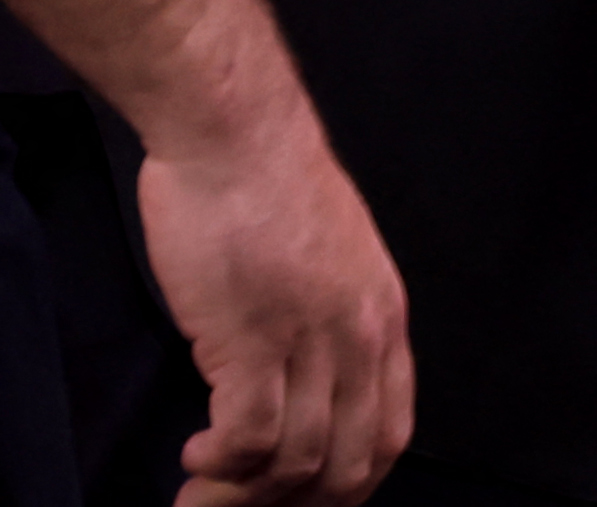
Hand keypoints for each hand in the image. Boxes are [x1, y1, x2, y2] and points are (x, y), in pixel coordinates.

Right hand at [132, 98, 406, 506]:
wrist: (238, 136)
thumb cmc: (270, 189)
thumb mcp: (333, 260)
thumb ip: (331, 320)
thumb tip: (309, 378)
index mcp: (385, 317)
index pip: (391, 432)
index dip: (349, 483)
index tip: (303, 499)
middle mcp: (360, 334)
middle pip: (351, 462)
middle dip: (297, 505)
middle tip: (244, 505)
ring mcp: (310, 337)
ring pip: (298, 461)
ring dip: (244, 494)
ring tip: (204, 486)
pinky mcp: (252, 337)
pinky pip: (251, 437)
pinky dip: (221, 463)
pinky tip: (196, 454)